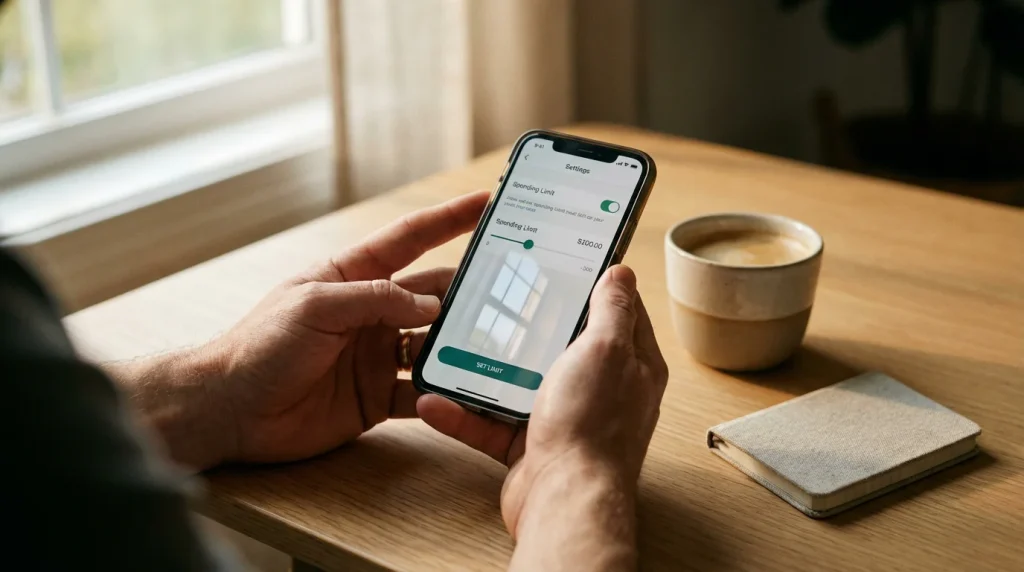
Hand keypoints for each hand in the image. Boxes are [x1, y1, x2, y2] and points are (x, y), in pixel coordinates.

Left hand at [193, 191, 488, 465]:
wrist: (231, 409)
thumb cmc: (260, 345)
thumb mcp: (316, 306)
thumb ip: (375, 299)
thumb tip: (431, 307)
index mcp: (353, 275)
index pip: (410, 239)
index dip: (449, 219)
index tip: (486, 203)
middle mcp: (372, 312)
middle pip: (433, 294)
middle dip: (470, 290)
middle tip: (512, 289)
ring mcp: (378, 354)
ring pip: (436, 343)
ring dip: (464, 343)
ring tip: (501, 342)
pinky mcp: (378, 395)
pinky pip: (423, 390)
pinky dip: (446, 390)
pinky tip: (468, 390)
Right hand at [417, 265, 668, 548]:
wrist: (564, 501)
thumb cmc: (592, 428)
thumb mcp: (605, 349)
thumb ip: (611, 310)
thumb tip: (622, 273)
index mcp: (630, 364)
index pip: (616, 314)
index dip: (592, 287)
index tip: (562, 267)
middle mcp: (601, 391)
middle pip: (562, 346)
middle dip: (528, 326)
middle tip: (496, 300)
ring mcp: (565, 419)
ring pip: (519, 384)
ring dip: (484, 370)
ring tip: (452, 345)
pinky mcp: (531, 447)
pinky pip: (490, 424)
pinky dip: (462, 414)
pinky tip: (435, 400)